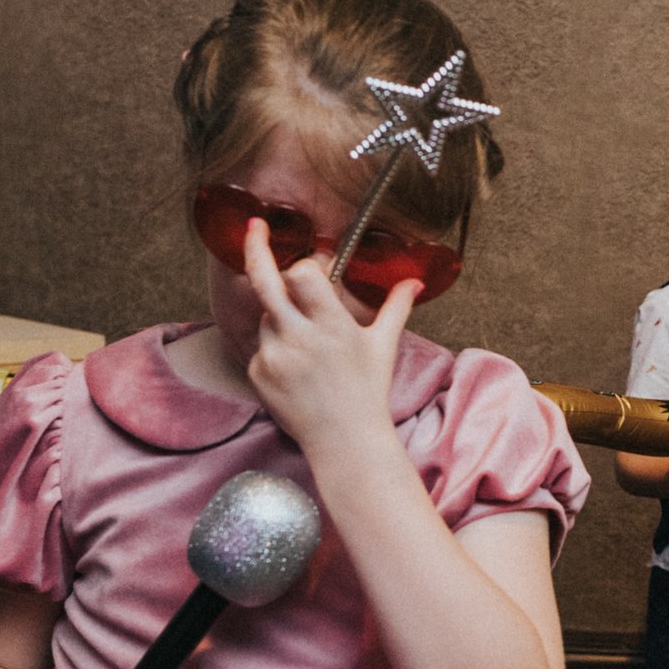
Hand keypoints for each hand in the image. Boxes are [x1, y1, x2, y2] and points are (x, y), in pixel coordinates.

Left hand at [241, 216, 418, 457]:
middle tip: (253, 226)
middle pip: (264, 280)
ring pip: (266, 316)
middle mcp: (299, 337)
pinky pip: (260, 346)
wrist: (344, 442)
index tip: (312, 270)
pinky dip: (275, 349)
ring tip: (309, 350)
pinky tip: (298, 371)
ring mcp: (274, 356)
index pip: (302, 273)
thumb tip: (415, 281)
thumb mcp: (383, 346)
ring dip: (281, 319)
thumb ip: (396, 306)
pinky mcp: (258, 373)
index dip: (307, 268)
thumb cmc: (367, 392)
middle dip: (255, 247)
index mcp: (332, 326)